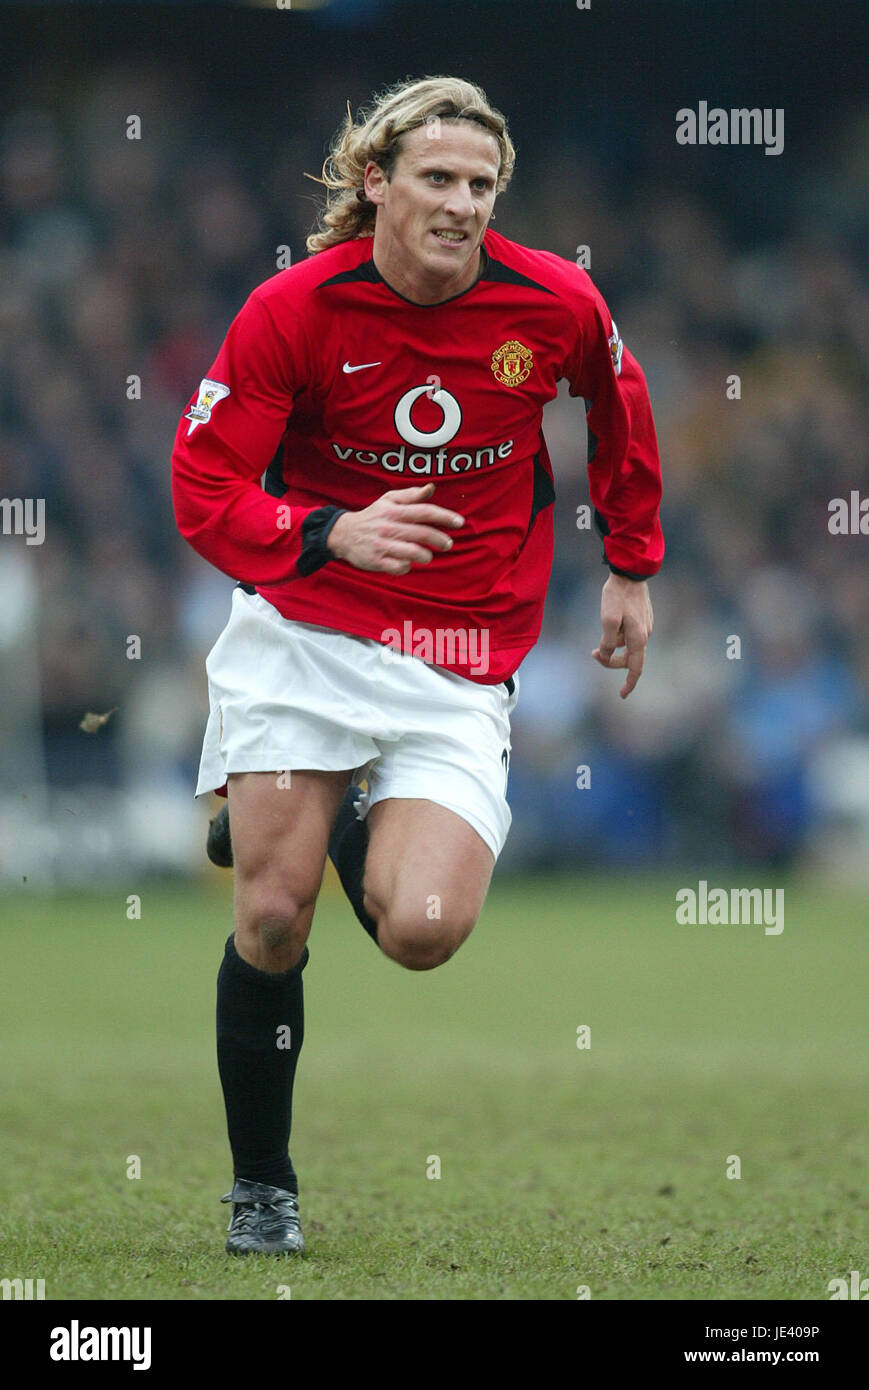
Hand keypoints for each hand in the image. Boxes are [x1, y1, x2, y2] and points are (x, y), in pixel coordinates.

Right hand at [327, 482, 463, 574]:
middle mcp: (389, 527)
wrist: (343, 534)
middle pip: (423, 533)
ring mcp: (382, 545)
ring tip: (427, 554)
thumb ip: (411, 495)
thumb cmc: (373, 516)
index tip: (460, 522)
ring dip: (426, 555)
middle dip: (440, 540)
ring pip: (414, 552)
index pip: (425, 512)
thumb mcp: (388, 500)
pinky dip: (407, 566)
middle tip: (448, 544)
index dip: (445, 516)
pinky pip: (400, 567)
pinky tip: (407, 562)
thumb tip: (431, 488)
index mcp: (394, 511)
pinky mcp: (376, 561)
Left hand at [592, 573, 653, 698]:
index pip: (635, 669)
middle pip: (629, 659)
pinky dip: (618, 635)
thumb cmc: (617, 595)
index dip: (629, 683)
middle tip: (592, 653)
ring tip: (601, 627)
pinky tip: (611, 620)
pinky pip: (630, 635)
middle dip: (611, 661)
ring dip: (613, 645)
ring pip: (627, 646)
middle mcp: (645, 635)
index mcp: (638, 638)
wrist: (630, 573)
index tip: (622, 695)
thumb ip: (607, 641)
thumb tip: (605, 654)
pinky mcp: (642, 618)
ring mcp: (645, 626)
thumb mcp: (608, 619)